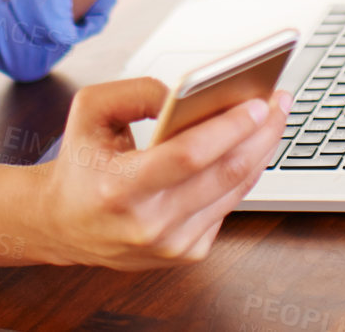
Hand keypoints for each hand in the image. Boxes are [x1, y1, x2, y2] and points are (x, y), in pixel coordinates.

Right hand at [34, 77, 291, 268]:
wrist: (64, 222)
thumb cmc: (80, 162)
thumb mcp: (89, 110)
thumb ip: (136, 92)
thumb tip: (184, 94)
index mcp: (120, 188)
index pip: (188, 156)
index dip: (228, 128)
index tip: (257, 102)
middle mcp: (150, 223)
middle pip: (223, 174)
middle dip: (260, 133)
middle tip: (280, 101)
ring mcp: (172, 244)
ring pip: (233, 192)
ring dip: (260, 151)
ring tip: (275, 118)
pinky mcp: (187, 253)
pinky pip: (227, 206)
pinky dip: (243, 174)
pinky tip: (251, 148)